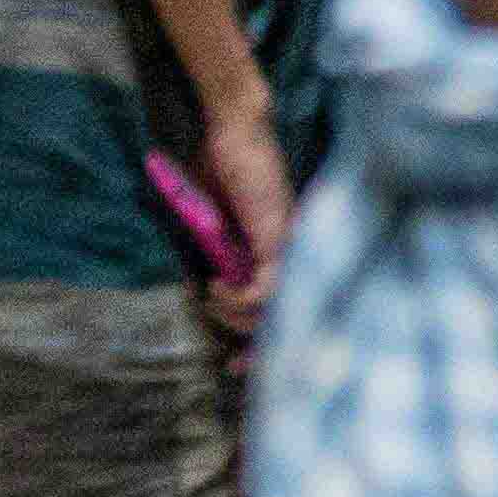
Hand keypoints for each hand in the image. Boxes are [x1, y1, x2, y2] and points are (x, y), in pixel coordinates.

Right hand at [198, 106, 292, 343]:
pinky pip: (266, 290)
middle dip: (259, 353)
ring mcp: (289, 247)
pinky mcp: (277, 239)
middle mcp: (293, 254)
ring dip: (237, 317)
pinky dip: (238, 298)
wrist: (233, 130)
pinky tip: (218, 287)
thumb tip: (204, 283)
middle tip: (230, 366)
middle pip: (290, 321)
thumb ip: (216, 252)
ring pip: (276, 310)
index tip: (235, 366)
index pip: (287, 311)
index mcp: (280, 253)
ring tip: (211, 298)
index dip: (264, 346)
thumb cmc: (221, 165)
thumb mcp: (210, 220)